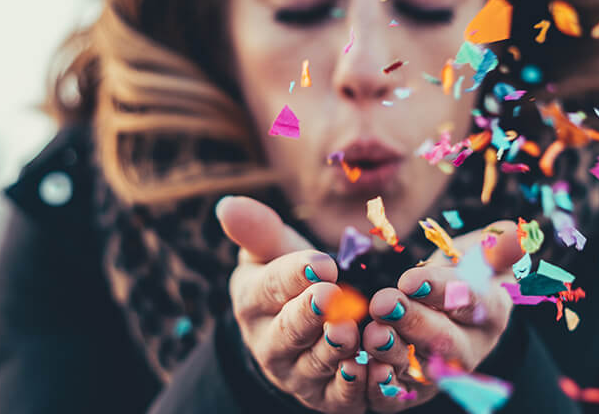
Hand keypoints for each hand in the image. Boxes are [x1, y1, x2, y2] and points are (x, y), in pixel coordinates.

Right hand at [217, 196, 366, 413]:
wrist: (300, 331)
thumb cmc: (289, 280)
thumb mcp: (273, 252)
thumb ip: (258, 230)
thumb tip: (228, 204)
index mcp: (253, 301)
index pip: (270, 286)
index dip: (295, 275)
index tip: (321, 262)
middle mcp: (269, 343)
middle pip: (288, 330)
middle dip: (309, 314)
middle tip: (332, 296)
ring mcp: (296, 374)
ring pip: (314, 364)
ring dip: (333, 350)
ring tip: (350, 332)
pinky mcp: (324, 398)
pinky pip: (338, 397)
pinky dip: (353, 387)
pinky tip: (370, 368)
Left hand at [362, 221, 522, 412]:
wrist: (444, 305)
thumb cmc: (464, 272)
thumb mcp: (482, 253)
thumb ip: (497, 246)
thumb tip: (518, 236)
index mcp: (491, 311)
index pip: (474, 301)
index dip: (443, 291)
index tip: (410, 280)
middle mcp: (471, 347)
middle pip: (446, 340)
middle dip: (414, 322)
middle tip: (384, 302)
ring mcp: (444, 372)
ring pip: (421, 369)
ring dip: (394, 352)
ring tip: (373, 333)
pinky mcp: (415, 390)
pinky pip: (400, 394)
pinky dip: (383, 386)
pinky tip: (364, 368)